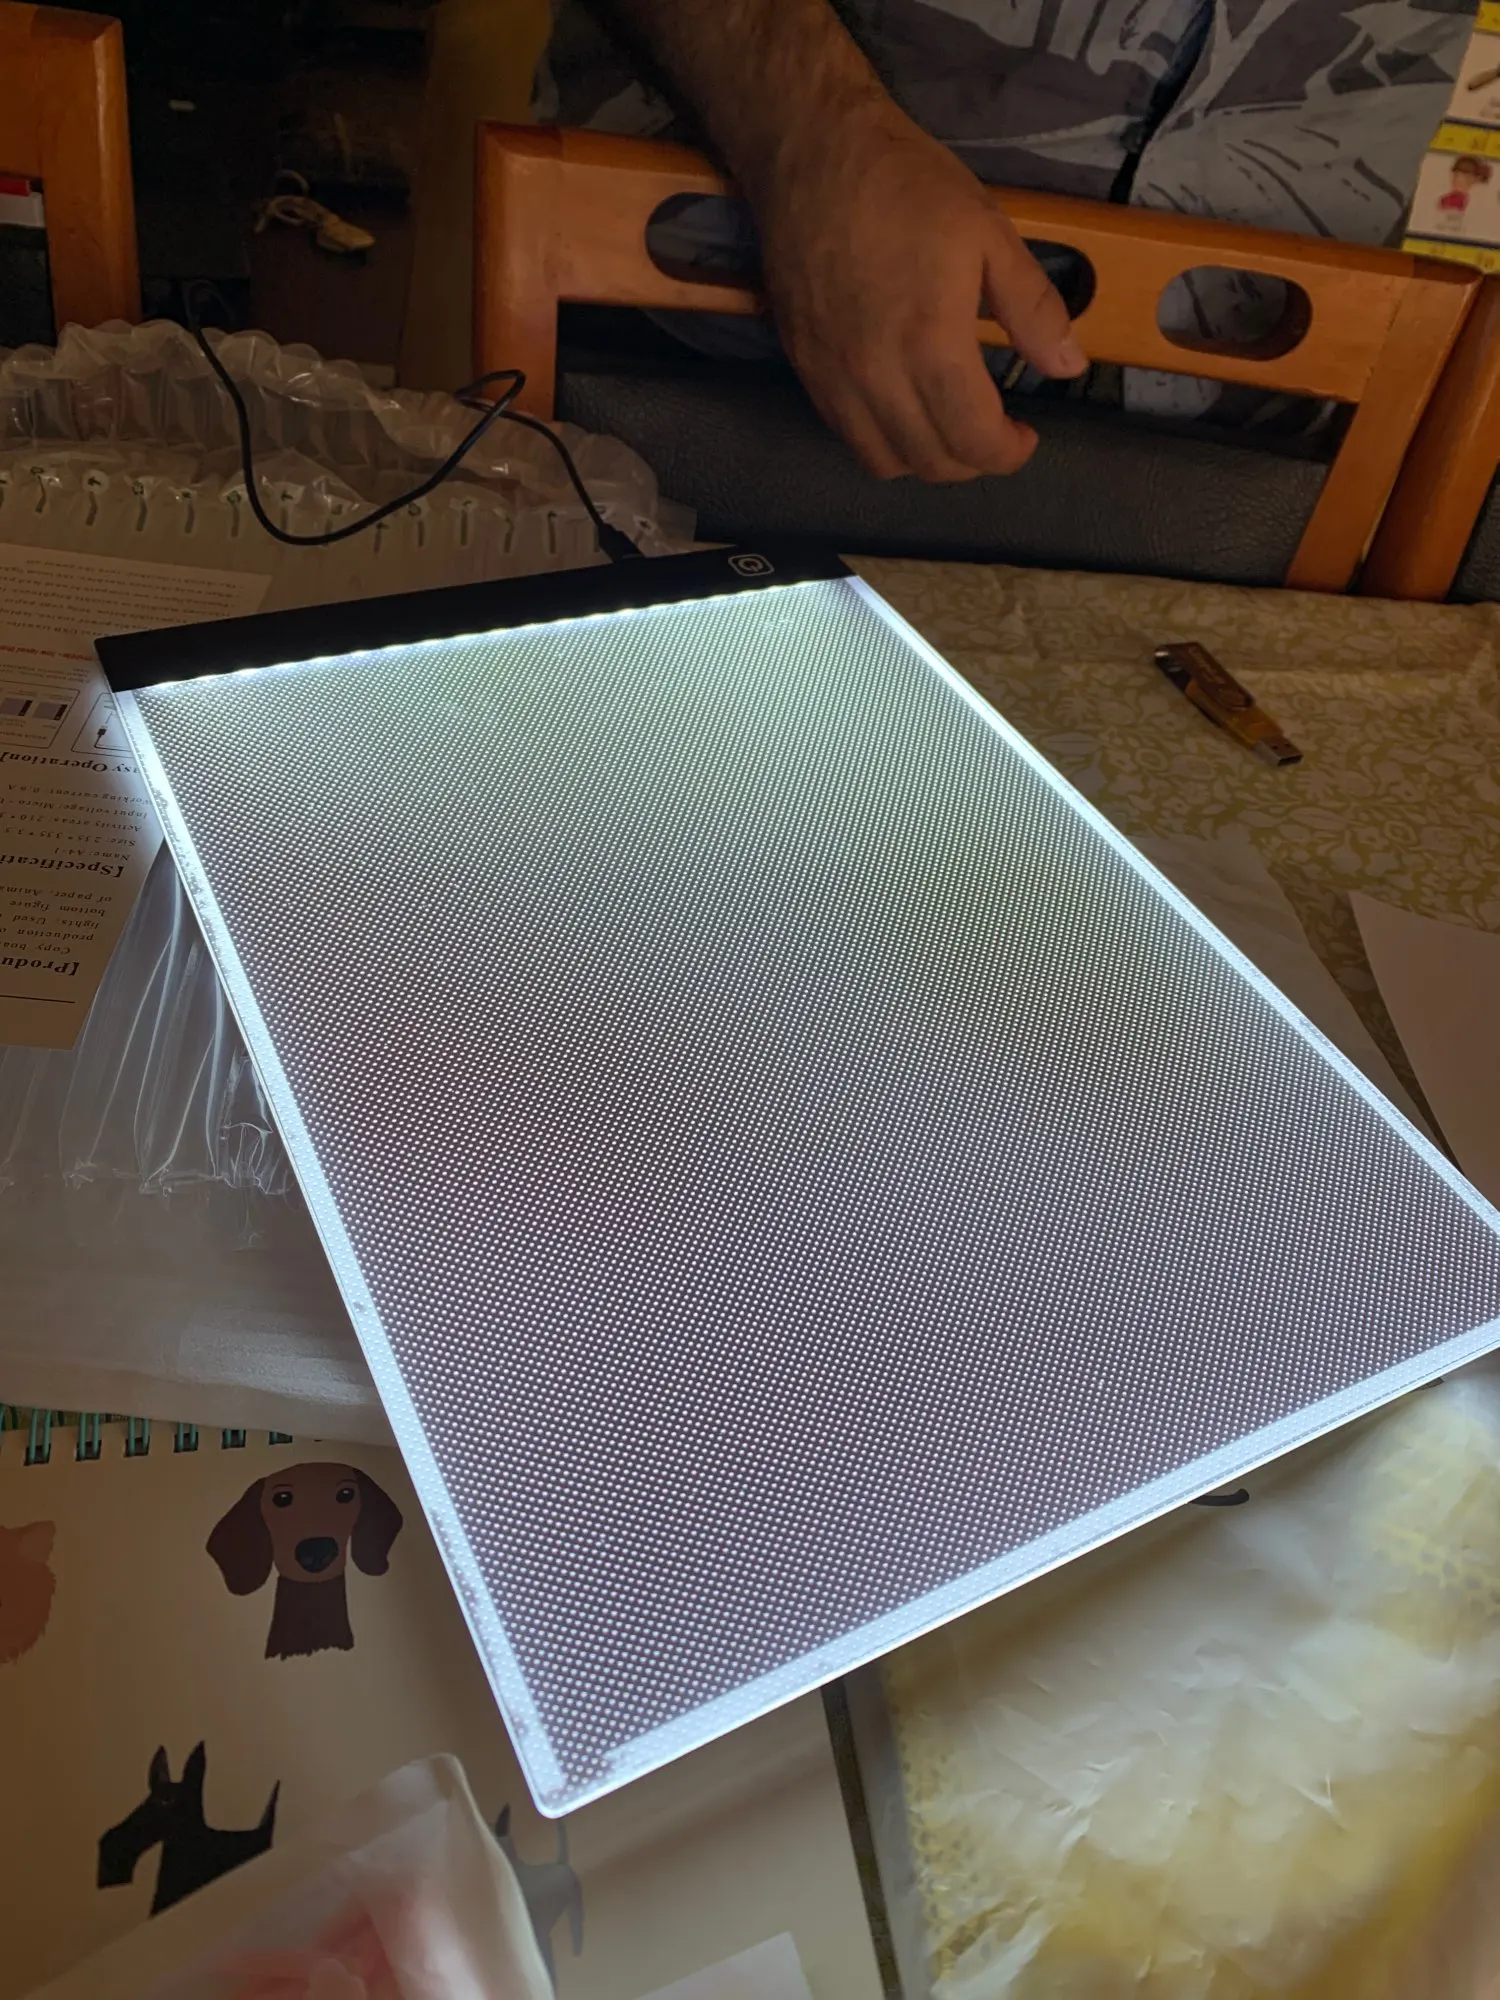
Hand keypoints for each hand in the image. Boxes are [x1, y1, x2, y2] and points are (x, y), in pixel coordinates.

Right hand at [749, 104, 1087, 480]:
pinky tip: (904, 407)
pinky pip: (847, 434)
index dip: (1008, 453)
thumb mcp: (990, 234)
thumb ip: (1033, 309)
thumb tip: (1068, 367)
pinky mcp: (804, 369)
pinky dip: (885, 439)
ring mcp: (833, 377)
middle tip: (994, 431)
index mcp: (930, 344)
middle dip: (973, 460)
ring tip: (950, 426)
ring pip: (884, 461)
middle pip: (931, 462)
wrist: (812, 154)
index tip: (1025, 436)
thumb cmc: (906, 185)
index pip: (974, 440)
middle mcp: (875, 376)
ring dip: (926, 458)